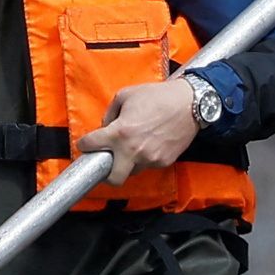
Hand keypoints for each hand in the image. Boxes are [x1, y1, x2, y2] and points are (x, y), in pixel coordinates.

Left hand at [93, 75, 208, 175]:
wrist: (190, 103)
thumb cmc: (159, 96)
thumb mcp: (126, 95)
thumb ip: (110, 113)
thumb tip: (105, 126)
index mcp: (119, 132)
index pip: (89, 145)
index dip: (84, 144)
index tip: (86, 144)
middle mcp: (132, 150)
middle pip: (113, 179)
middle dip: (107, 174)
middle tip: (108, 163)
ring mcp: (149, 158)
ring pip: (132, 171)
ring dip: (128, 163)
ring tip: (134, 147)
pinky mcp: (163, 162)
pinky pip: (148, 165)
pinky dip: (146, 158)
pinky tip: (151, 144)